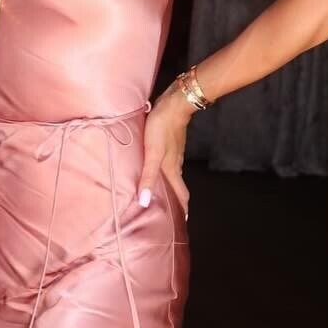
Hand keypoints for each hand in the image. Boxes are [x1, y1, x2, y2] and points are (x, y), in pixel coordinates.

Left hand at [137, 84, 192, 218]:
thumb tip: (145, 202)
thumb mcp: (152, 153)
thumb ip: (148, 177)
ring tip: (159, 195)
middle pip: (178, 187)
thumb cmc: (162, 128)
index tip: (182, 223)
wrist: (174, 104)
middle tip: (169, 214)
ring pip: (172, 175)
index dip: (183, 210)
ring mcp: (174, 153)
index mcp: (173, 170)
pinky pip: (167, 163)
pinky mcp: (170, 143)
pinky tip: (154, 170)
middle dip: (176, 201)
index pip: (182, 195)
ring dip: (168, 186)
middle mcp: (175, 164)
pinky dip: (163, 172)